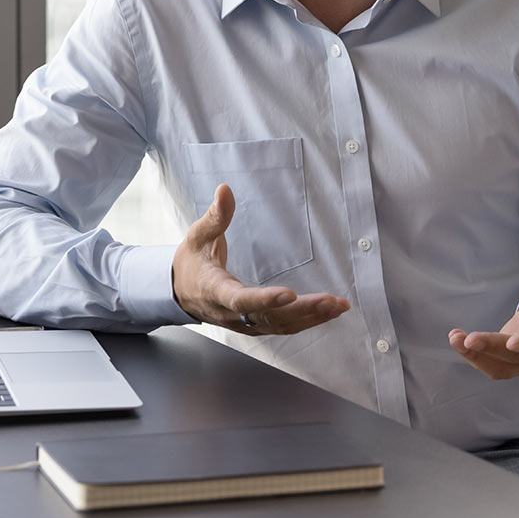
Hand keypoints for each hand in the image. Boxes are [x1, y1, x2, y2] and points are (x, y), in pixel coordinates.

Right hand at [171, 184, 349, 334]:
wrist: (179, 294)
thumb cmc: (190, 263)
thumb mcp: (197, 237)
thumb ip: (215, 217)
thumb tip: (225, 190)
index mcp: (216, 291)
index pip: (242, 300)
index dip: (265, 299)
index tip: (290, 294)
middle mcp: (231, 314)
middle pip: (270, 317)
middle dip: (302, 311)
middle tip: (331, 301)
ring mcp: (244, 325)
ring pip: (281, 326)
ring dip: (312, 318)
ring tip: (339, 307)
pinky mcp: (255, 326)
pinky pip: (283, 327)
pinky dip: (308, 321)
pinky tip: (328, 313)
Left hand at [447, 245, 518, 379]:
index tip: (513, 343)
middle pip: (517, 358)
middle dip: (492, 348)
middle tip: (470, 339)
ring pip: (501, 367)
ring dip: (476, 357)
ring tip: (456, 339)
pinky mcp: (509, 361)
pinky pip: (490, 364)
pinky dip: (473, 355)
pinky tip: (457, 339)